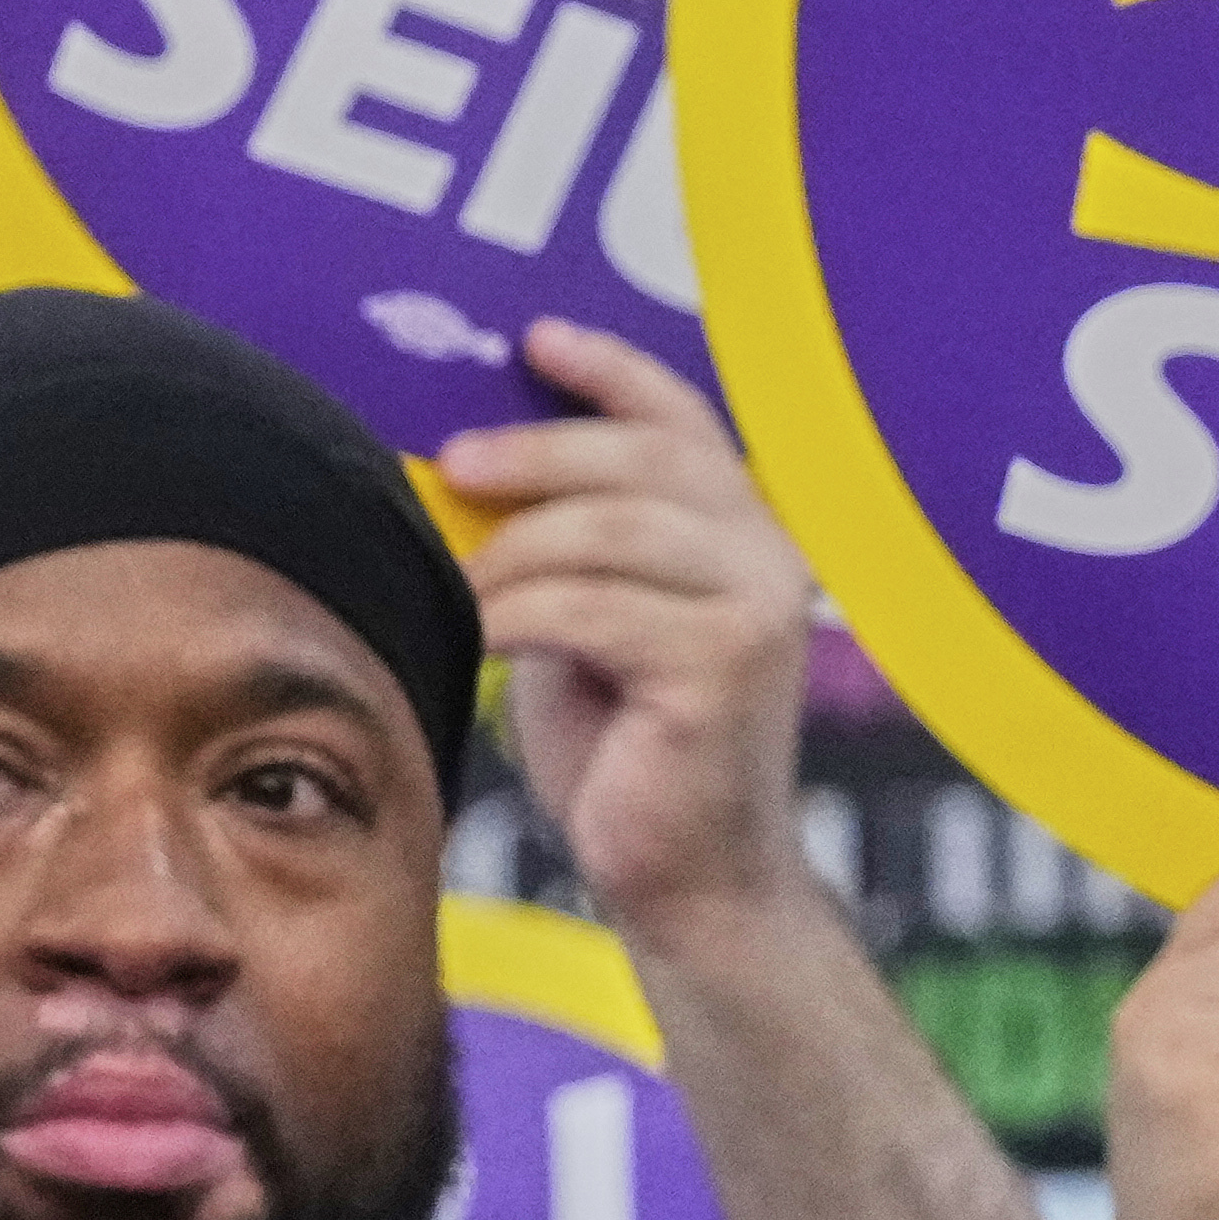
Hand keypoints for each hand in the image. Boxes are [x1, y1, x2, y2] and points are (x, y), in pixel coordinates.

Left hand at [443, 319, 819, 944]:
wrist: (690, 879)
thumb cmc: (631, 754)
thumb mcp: (590, 621)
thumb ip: (567, 546)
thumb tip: (463, 465)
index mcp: (743, 535)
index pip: (685, 420)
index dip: (611, 369)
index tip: (533, 340)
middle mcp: (768, 557)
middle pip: (641, 459)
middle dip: (533, 452)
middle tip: (450, 467)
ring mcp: (756, 610)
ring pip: (606, 532)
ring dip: (509, 555)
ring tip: (457, 589)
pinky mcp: (724, 668)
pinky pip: (590, 608)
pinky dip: (516, 617)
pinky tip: (478, 642)